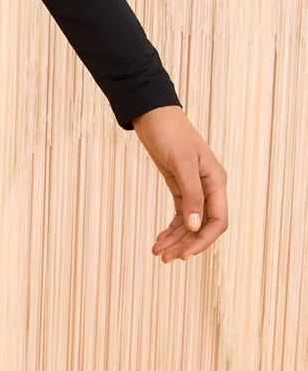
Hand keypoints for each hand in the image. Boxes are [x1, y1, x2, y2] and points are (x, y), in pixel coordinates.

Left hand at [131, 105, 227, 260]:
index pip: (218, 221)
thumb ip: (191, 194)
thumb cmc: (169, 131)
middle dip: (186, 244)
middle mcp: (208, 187)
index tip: (185, 255)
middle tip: (165, 257)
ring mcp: (194, 187)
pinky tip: (160, 238)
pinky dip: (171, 228)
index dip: (204, 241)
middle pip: (203, 226)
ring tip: (158, 252)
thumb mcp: (180, 162)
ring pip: (190, 223)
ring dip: (176, 239)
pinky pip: (180, 214)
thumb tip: (196, 226)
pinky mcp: (179, 185)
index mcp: (216, 181)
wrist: (152, 113)